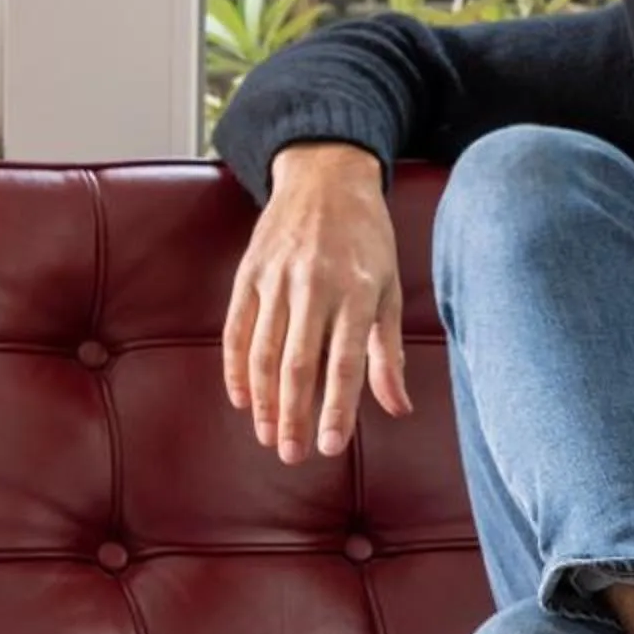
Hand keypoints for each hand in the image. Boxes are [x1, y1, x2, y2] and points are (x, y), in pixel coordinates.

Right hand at [225, 143, 415, 463]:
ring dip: (264, 399)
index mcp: (357, 293)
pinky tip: (242, 399)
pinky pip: (237, 327)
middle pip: (299, 363)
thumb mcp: (389, 290)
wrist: (326, 178)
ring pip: (263, 350)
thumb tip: (397, 408)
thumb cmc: (368, 241)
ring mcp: (276, 279)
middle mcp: (314, 286)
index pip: (345, 363)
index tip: (329, 448)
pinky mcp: (249, 273)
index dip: (336, 409)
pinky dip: (235, 366)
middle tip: (292, 456)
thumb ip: (389, 352)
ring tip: (268, 437)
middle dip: (294, 415)